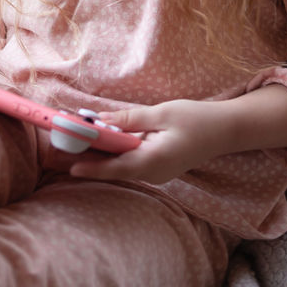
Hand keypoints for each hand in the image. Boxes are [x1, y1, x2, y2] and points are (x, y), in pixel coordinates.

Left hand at [67, 99, 230, 183]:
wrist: (226, 130)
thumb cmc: (197, 120)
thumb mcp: (161, 114)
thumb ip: (130, 120)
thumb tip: (101, 121)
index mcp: (154, 160)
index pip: (116, 167)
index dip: (92, 167)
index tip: (70, 167)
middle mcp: (153, 172)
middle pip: (115, 168)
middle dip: (88, 160)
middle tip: (60, 154)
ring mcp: (157, 172)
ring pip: (121, 166)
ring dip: (99, 157)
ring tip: (71, 148)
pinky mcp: (159, 167)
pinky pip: (131, 163)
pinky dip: (114, 155)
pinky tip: (99, 145)